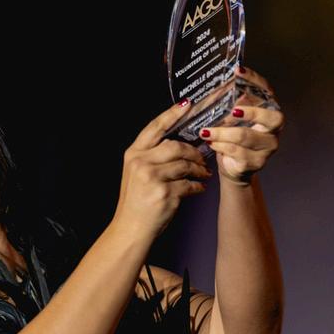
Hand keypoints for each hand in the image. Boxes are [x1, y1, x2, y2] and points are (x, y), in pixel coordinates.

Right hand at [112, 100, 210, 240]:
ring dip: (198, 170)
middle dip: (192, 152)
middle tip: (201, 159)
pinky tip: (198, 189)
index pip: (155, 128)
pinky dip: (197, 186)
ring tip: (203, 174)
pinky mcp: (164, 193)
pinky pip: (189, 184)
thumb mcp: (136, 173)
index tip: (188, 104)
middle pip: (175, 146)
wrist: (130, 229)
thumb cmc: (137, 201)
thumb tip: (182, 145)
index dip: (172, 114)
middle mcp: (140, 163)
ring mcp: (151, 178)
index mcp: (133, 154)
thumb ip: (152, 156)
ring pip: (185, 165)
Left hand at [201, 66, 282, 184]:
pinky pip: (237, 151)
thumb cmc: (234, 138)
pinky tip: (212, 142)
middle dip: (251, 112)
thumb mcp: (231, 118)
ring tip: (206, 131)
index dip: (255, 80)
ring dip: (222, 132)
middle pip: (272, 117)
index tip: (238, 70)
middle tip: (232, 110)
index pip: (267, 91)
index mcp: (269, 111)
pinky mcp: (256, 162)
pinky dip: (221, 145)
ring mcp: (267, 148)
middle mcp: (274, 130)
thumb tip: (219, 83)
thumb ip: (230, 102)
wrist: (235, 168)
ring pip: (246, 136)